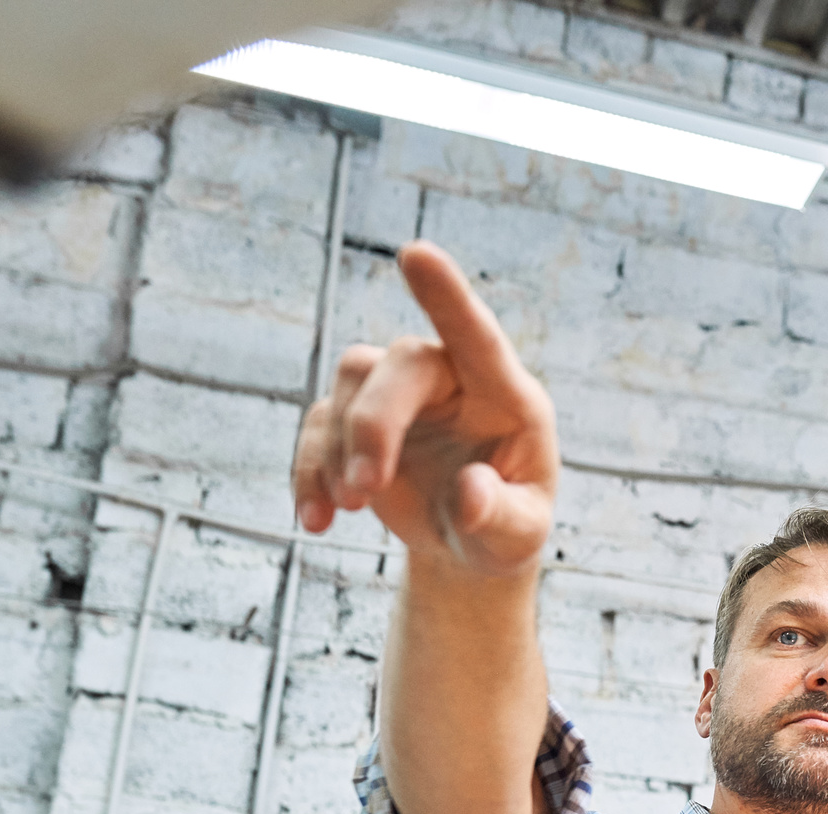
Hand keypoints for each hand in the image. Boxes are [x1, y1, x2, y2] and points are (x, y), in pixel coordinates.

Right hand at [291, 241, 556, 578]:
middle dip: (374, 424)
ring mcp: (400, 393)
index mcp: (506, 397)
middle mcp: (452, 379)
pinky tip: (317, 519)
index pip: (478, 337)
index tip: (416, 253)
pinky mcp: (356, 419)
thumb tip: (470, 494)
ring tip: (350, 508)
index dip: (447, 295)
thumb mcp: (517, 538)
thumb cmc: (507, 530)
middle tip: (367, 492)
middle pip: (399, 363)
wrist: (469, 546)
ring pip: (351, 383)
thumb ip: (499, 516)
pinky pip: (319, 426)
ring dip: (340, 449)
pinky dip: (309, 471)